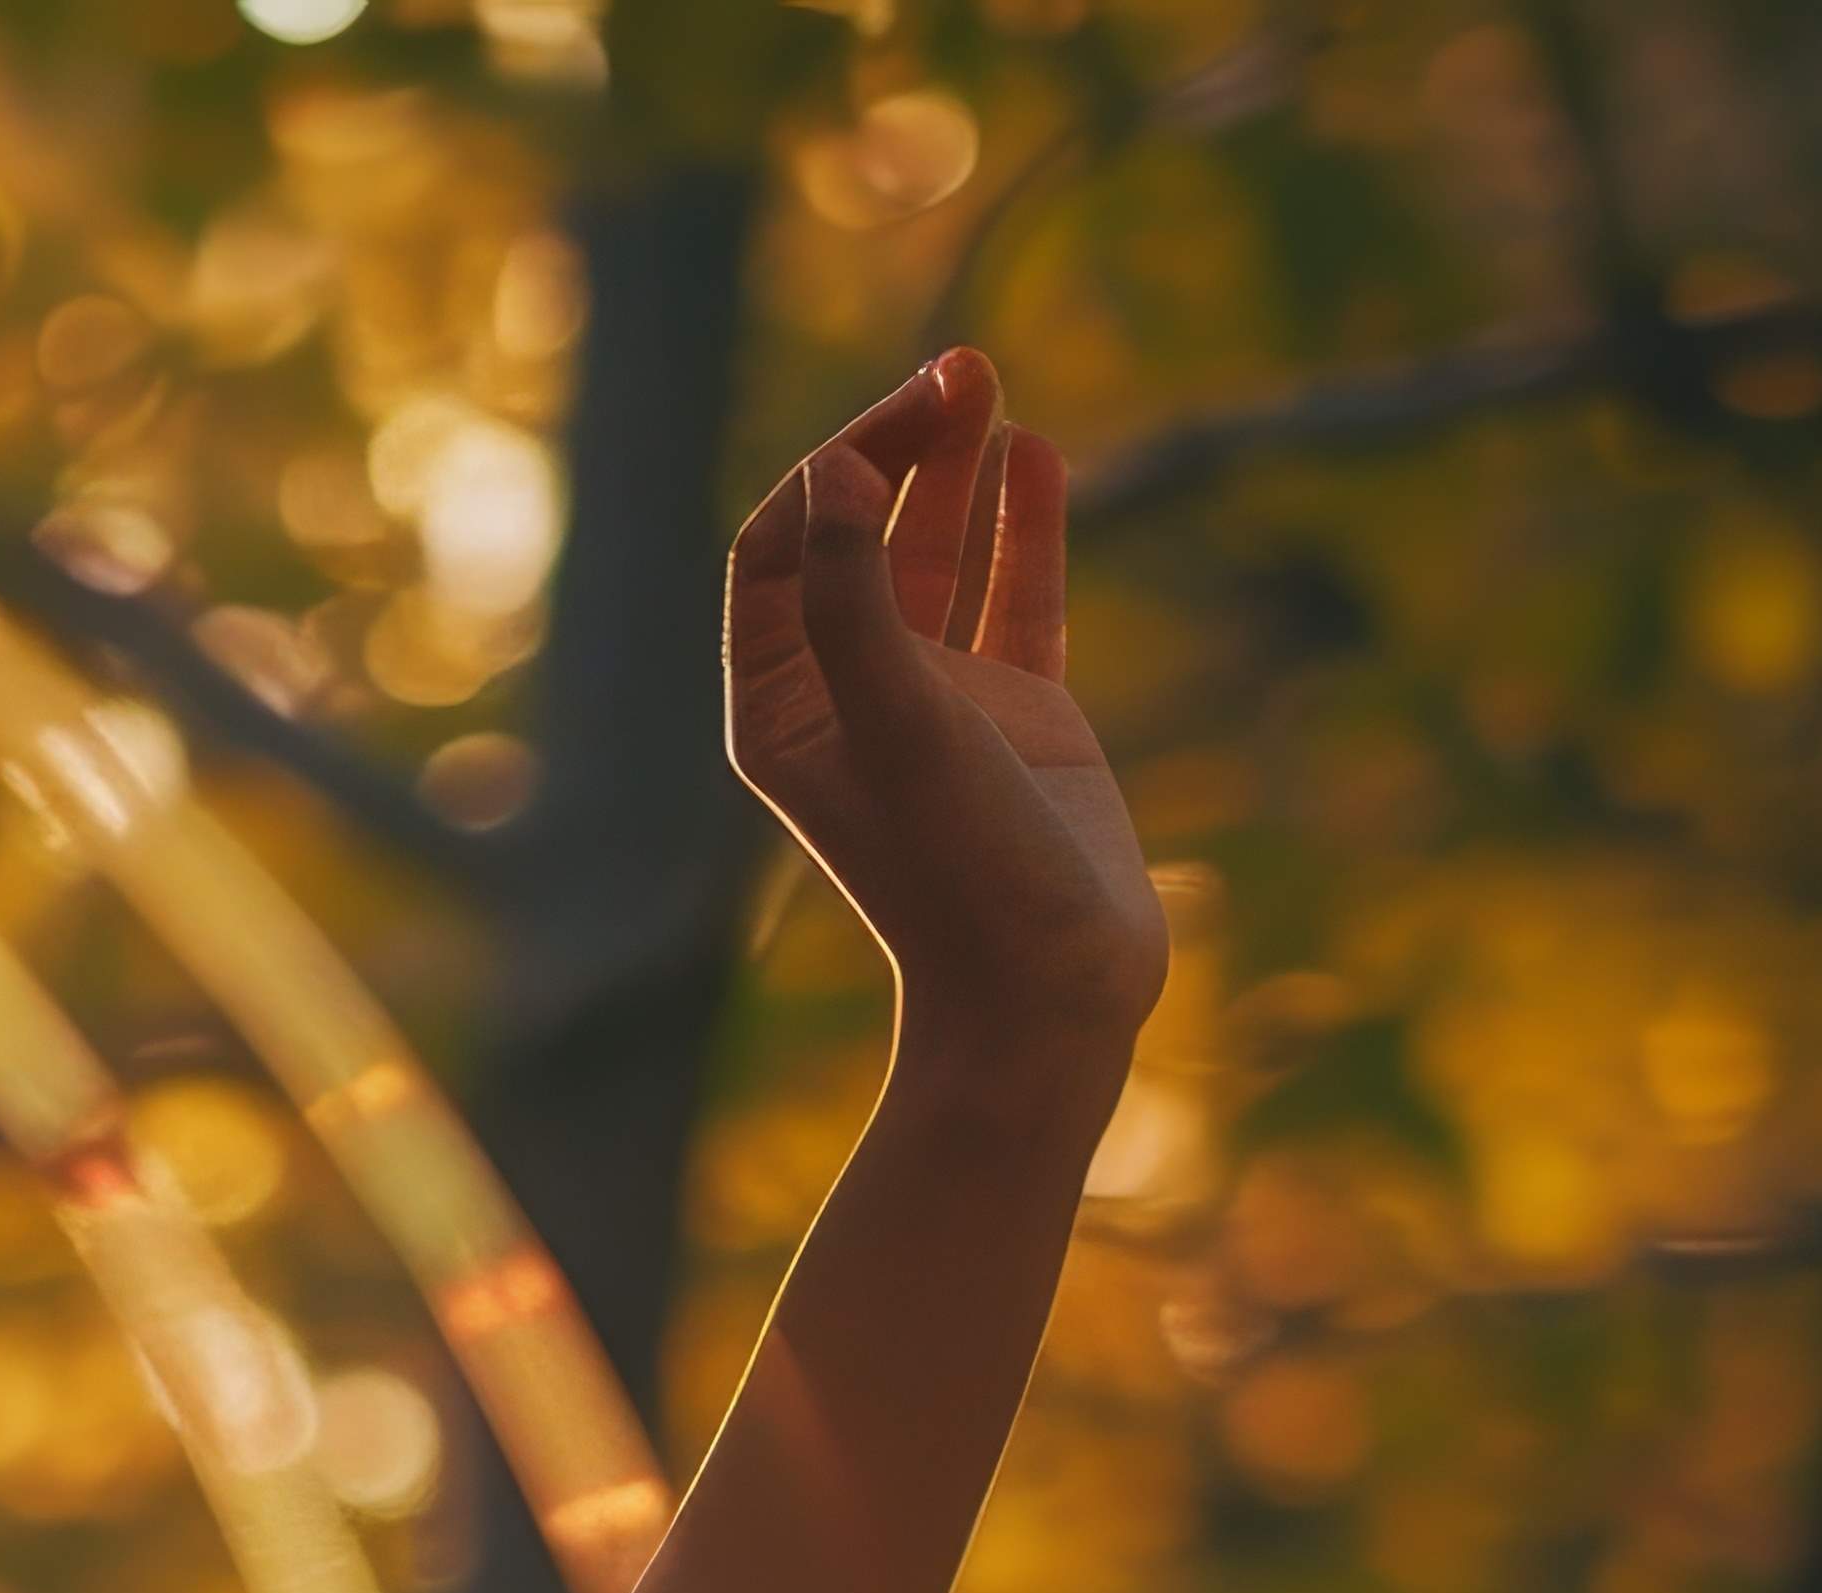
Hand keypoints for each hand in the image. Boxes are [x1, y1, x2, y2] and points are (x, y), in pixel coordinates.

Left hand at [726, 349, 1164, 1092]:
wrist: (1046, 995)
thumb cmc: (958, 873)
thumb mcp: (899, 722)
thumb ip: (855, 602)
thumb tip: (832, 477)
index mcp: (781, 709)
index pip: (775, 552)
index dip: (831, 472)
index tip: (901, 420)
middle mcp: (848, 700)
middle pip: (852, 539)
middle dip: (896, 448)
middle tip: (961, 367)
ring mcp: (935, 705)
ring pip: (935, 558)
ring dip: (954, 471)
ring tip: (989, 383)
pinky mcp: (1020, 718)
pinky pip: (1016, 598)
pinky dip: (1025, 527)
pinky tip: (1039, 455)